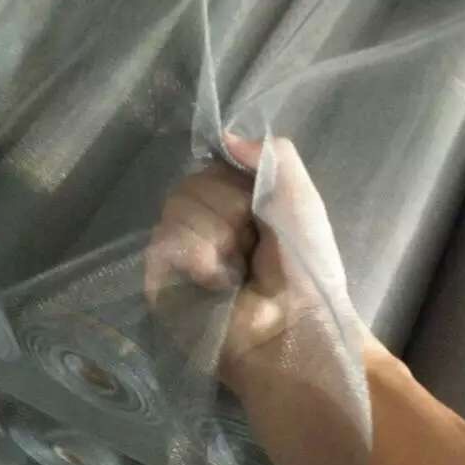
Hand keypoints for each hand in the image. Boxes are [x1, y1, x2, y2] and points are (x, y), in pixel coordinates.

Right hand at [145, 133, 371, 396]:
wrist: (296, 327)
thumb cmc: (305, 267)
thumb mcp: (301, 199)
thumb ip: (272, 156)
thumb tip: (224, 138)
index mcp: (233, 205)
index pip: (211, 166)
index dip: (233, 180)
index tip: (256, 205)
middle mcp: (201, 225)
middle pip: (191, 182)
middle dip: (229, 209)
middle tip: (251, 244)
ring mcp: (177, 253)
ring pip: (176, 206)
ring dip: (218, 235)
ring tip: (237, 270)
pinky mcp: (159, 280)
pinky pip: (165, 240)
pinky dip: (199, 256)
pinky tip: (217, 281)